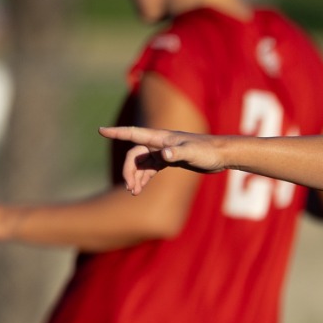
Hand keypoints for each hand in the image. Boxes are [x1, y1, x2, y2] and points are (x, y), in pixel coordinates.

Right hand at [99, 125, 232, 193]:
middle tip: (131, 187)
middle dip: (129, 170)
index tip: (100, 130)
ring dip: (135, 176)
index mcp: (161, 138)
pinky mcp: (169, 160)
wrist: (222, 156)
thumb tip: (163, 155)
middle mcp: (159, 143)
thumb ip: (177, 153)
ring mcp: (163, 152)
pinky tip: (140, 189)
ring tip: (134, 192)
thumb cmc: (208, 151)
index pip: (134, 134)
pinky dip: (144, 178)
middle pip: (135, 154)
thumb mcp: (192, 153)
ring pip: (141, 163)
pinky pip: (150, 168)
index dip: (117, 132)